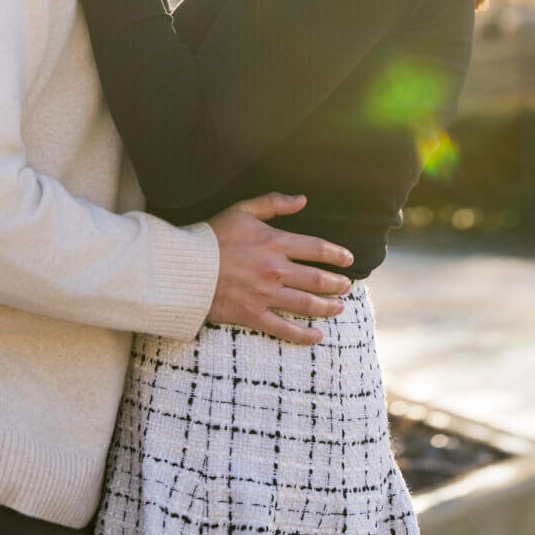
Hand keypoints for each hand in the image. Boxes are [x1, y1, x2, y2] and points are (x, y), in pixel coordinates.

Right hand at [206, 192, 353, 346]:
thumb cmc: (212, 236)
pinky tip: (317, 336)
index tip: (349, 260)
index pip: (316, 249)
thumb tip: (302, 199)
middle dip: (336, 284)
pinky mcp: (252, 314)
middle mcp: (275, 270)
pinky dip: (303, 334)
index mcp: (274, 242)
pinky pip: (283, 328)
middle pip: (316, 279)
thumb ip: (273, 203)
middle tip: (347, 286)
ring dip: (327, 307)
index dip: (336, 254)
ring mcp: (265, 294)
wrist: (185, 267)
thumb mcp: (242, 210)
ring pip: (306, 304)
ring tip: (339, 308)